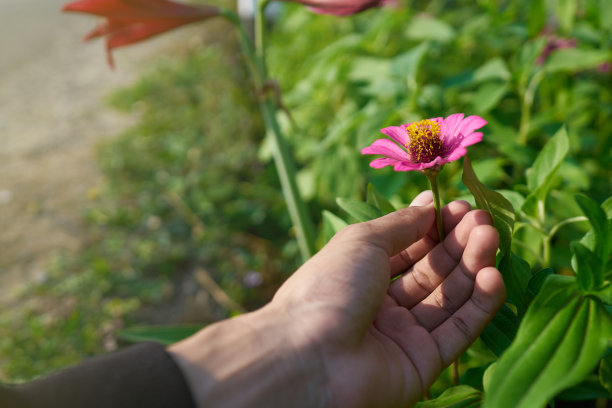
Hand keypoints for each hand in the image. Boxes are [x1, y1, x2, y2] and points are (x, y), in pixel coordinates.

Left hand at [169, 192, 505, 407]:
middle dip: (458, 243)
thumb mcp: (361, 241)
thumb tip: (427, 205)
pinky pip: (457, 330)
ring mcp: (403, 335)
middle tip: (483, 219)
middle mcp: (382, 304)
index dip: (434, 227)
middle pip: (431, 271)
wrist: (310, 357)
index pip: (408, 248)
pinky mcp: (423, 363)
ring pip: (448, 298)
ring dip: (473, 267)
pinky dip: (478, 304)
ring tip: (491, 237)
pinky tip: (492, 276)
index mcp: (361, 274)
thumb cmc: (329, 287)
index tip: (459, 205)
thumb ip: (400, 225)